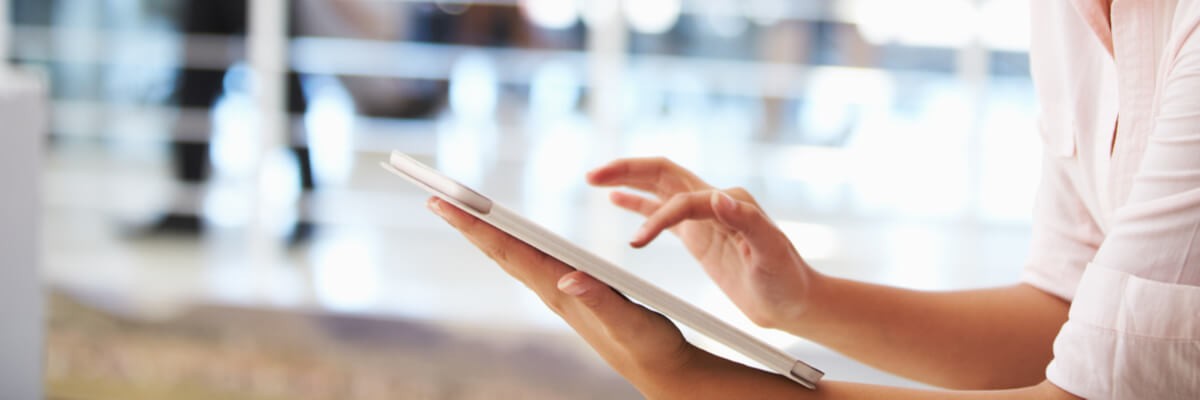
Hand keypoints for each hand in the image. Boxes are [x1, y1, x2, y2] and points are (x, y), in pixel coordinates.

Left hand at [426, 196, 700, 396]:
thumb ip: (602, 300)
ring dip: (485, 234)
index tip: (444, 204)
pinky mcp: (572, 295)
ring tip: (461, 213)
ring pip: (513, 257)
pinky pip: (531, 263)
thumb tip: (568, 278)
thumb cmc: (651, 348)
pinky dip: (512, 244)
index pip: (510, 251)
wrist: (663, 371)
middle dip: (468, 224)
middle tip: (434, 199)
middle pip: (502, 251)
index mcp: (562, 291)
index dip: (476, 225)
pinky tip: (508, 239)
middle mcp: (554, 291)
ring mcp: (561, 293)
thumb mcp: (632, 322)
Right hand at [587, 157, 821, 328]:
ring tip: (594, 179)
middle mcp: (716, 201)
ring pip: (659, 187)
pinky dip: (638, 203)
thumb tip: (719, 196)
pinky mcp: (698, 234)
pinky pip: (662, 211)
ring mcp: (705, 216)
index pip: (682, 200)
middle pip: (663, 174)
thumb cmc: (786, 279)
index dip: (657, 217)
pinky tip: (616, 198)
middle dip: (628, 170)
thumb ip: (747, 222)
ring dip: (628, 179)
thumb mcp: (771, 253)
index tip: (637, 243)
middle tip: (594, 174)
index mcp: (730, 202)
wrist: (794, 300)